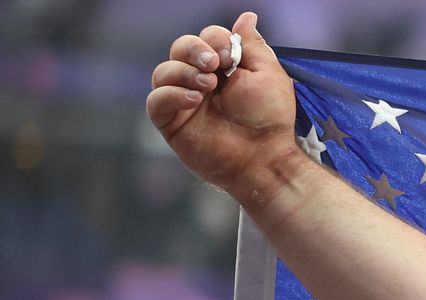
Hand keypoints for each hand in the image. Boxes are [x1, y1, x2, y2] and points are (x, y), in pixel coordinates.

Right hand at [146, 12, 296, 193]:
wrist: (264, 156)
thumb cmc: (269, 118)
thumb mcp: (267, 74)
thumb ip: (252, 45)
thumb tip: (246, 17)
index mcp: (224, 68)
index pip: (206, 38)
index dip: (214, 40)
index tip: (230, 55)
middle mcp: (200, 81)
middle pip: (180, 48)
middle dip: (194, 49)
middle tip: (214, 64)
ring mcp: (184, 101)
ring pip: (163, 71)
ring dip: (184, 72)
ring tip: (208, 86)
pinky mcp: (171, 122)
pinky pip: (156, 100)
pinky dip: (172, 94)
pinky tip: (195, 100)